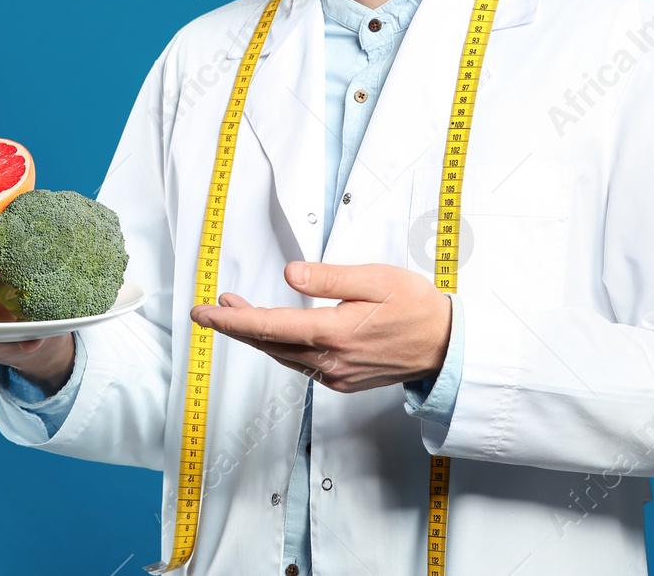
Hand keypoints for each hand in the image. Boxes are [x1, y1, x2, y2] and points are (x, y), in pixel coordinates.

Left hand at [190, 261, 451, 392]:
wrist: (447, 346)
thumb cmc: (417, 308)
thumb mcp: (377, 279)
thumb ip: (330, 278)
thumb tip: (291, 273)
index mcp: (334, 334)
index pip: (269, 327)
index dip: (232, 320)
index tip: (206, 313)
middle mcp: (330, 360)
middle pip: (268, 345)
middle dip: (236, 326)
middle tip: (210, 310)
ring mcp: (335, 374)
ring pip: (282, 356)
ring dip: (256, 335)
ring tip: (236, 312)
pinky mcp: (342, 380)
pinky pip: (300, 364)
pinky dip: (280, 347)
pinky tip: (275, 332)